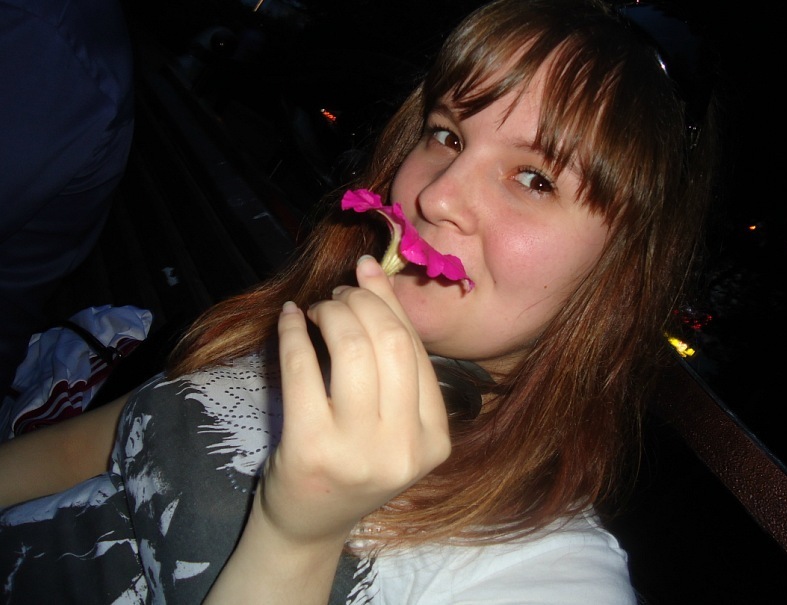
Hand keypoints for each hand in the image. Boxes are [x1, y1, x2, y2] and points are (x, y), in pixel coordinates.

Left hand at [263, 255, 450, 545]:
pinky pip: (302, 368)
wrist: (309, 524)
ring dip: (331, 313)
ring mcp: (358, 452)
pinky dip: (293, 333)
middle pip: (390, 343)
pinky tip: (288, 319)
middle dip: (361, 303)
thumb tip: (374, 270)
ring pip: (352, 349)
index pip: (415, 350)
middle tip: (339, 295)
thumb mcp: (389, 418)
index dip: (388, 304)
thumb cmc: (352, 462)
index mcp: (435, 440)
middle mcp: (404, 449)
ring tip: (318, 310)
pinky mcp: (310, 449)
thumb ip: (392, 354)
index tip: (365, 278)